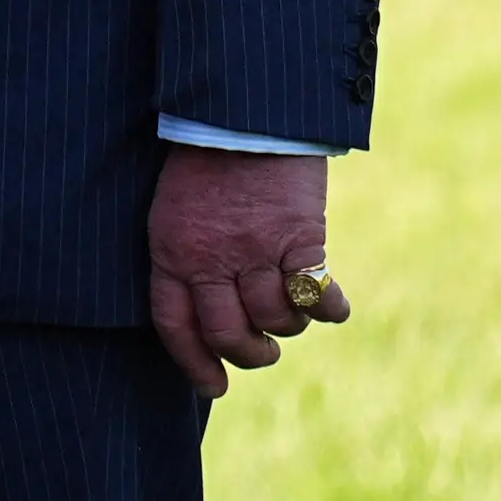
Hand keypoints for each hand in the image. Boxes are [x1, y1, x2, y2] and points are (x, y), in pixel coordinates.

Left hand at [148, 145, 342, 397]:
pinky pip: (318, 296)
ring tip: (290, 307)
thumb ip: (188, 259)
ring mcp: (257, 250)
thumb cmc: (205, 161)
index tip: (214, 387)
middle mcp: (210, 257)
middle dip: (250, 354)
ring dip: (288, 326)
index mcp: (171, 250)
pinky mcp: (300, 239)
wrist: (242, 114)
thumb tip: (211, 314)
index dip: (195, 363)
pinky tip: (330, 302)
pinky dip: (330, 308)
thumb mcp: (175, 209)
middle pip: (229, 334)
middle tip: (263, 349)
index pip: (174, 325)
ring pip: (277, 321)